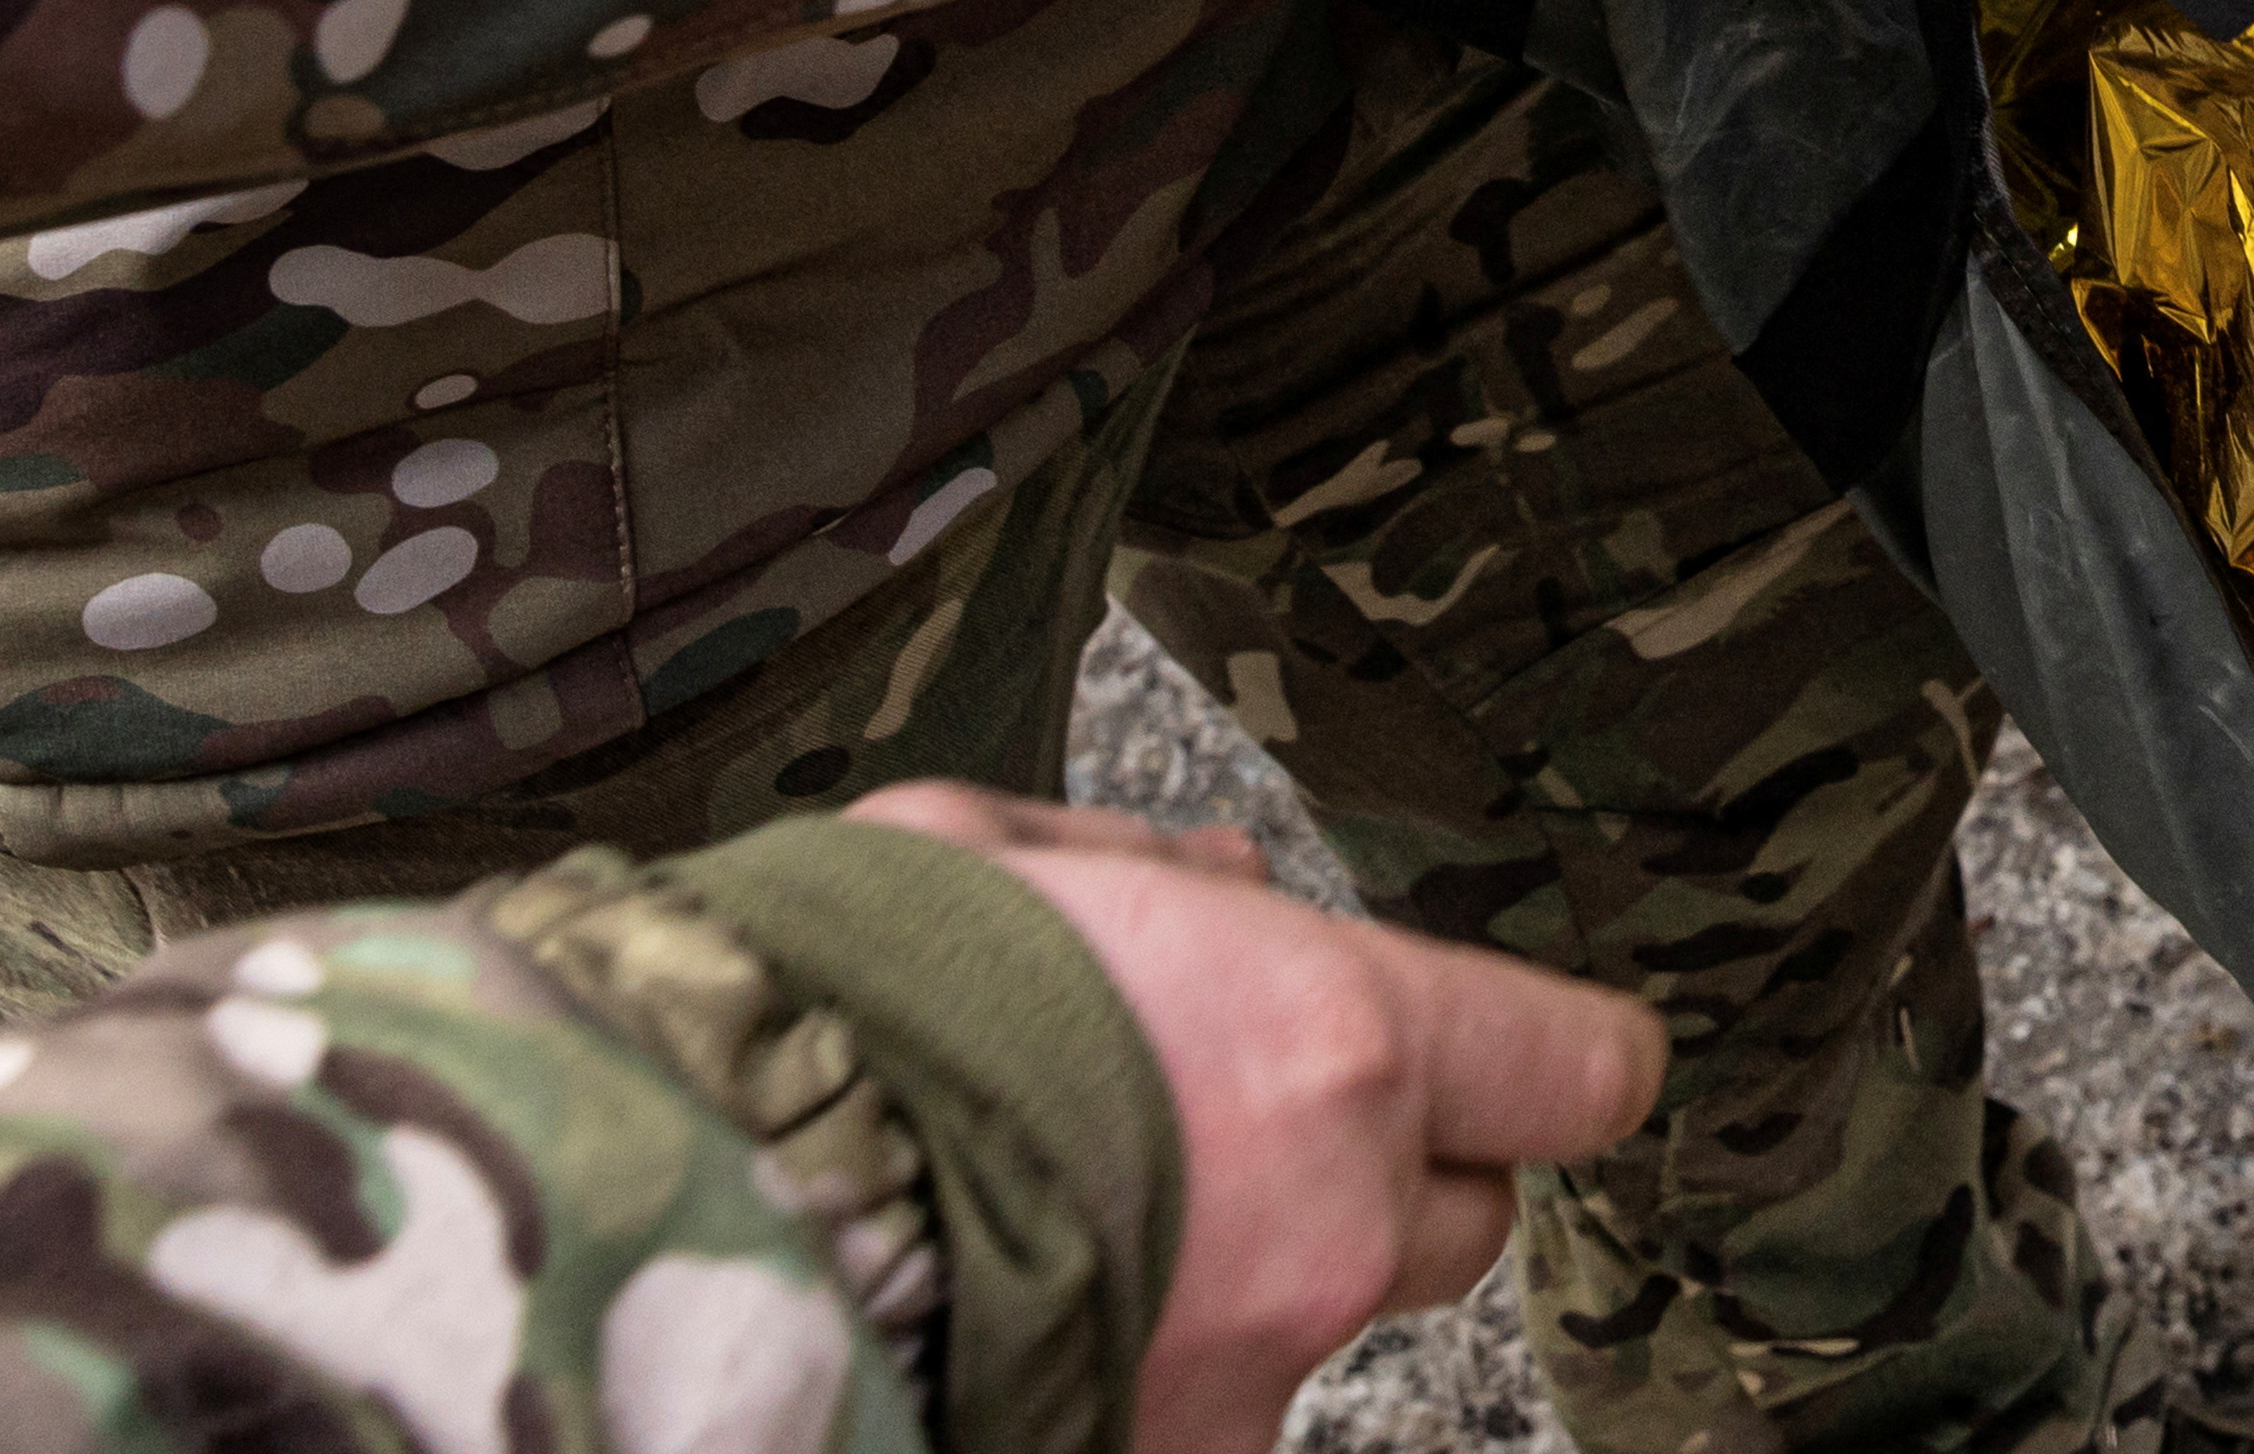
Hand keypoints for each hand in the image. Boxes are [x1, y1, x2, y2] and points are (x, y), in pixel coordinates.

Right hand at [848, 786, 1664, 1453]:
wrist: (684, 1206)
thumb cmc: (831, 1013)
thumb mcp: (989, 855)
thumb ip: (1153, 877)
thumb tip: (1232, 892)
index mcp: (1333, 1047)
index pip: (1568, 1074)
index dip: (1567, 1064)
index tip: (1560, 1061)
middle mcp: (1328, 1233)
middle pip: (1462, 1223)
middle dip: (1387, 1176)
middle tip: (1246, 1132)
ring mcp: (1243, 1379)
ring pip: (1321, 1328)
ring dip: (1250, 1280)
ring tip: (1086, 1223)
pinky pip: (1205, 1408)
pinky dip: (1148, 1363)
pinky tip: (1033, 1307)